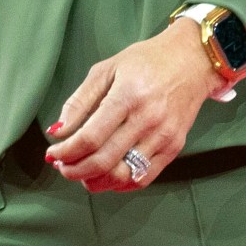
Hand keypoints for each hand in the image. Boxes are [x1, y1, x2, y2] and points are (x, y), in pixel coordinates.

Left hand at [45, 18, 225, 191]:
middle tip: (62, 166)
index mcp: (127, 96)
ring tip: (81, 172)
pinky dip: (119, 184)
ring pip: (122, 176)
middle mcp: (147, 119)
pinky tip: (106, 176)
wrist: (192, 60)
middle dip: (74, 170)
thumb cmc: (146, 61)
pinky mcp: (174, 148)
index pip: (90, 137)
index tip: (52, 154)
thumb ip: (79, 101)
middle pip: (103, 161)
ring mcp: (163, 137)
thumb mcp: (106, 69)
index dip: (65, 152)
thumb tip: (57, 131)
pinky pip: (143, 179)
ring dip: (95, 181)